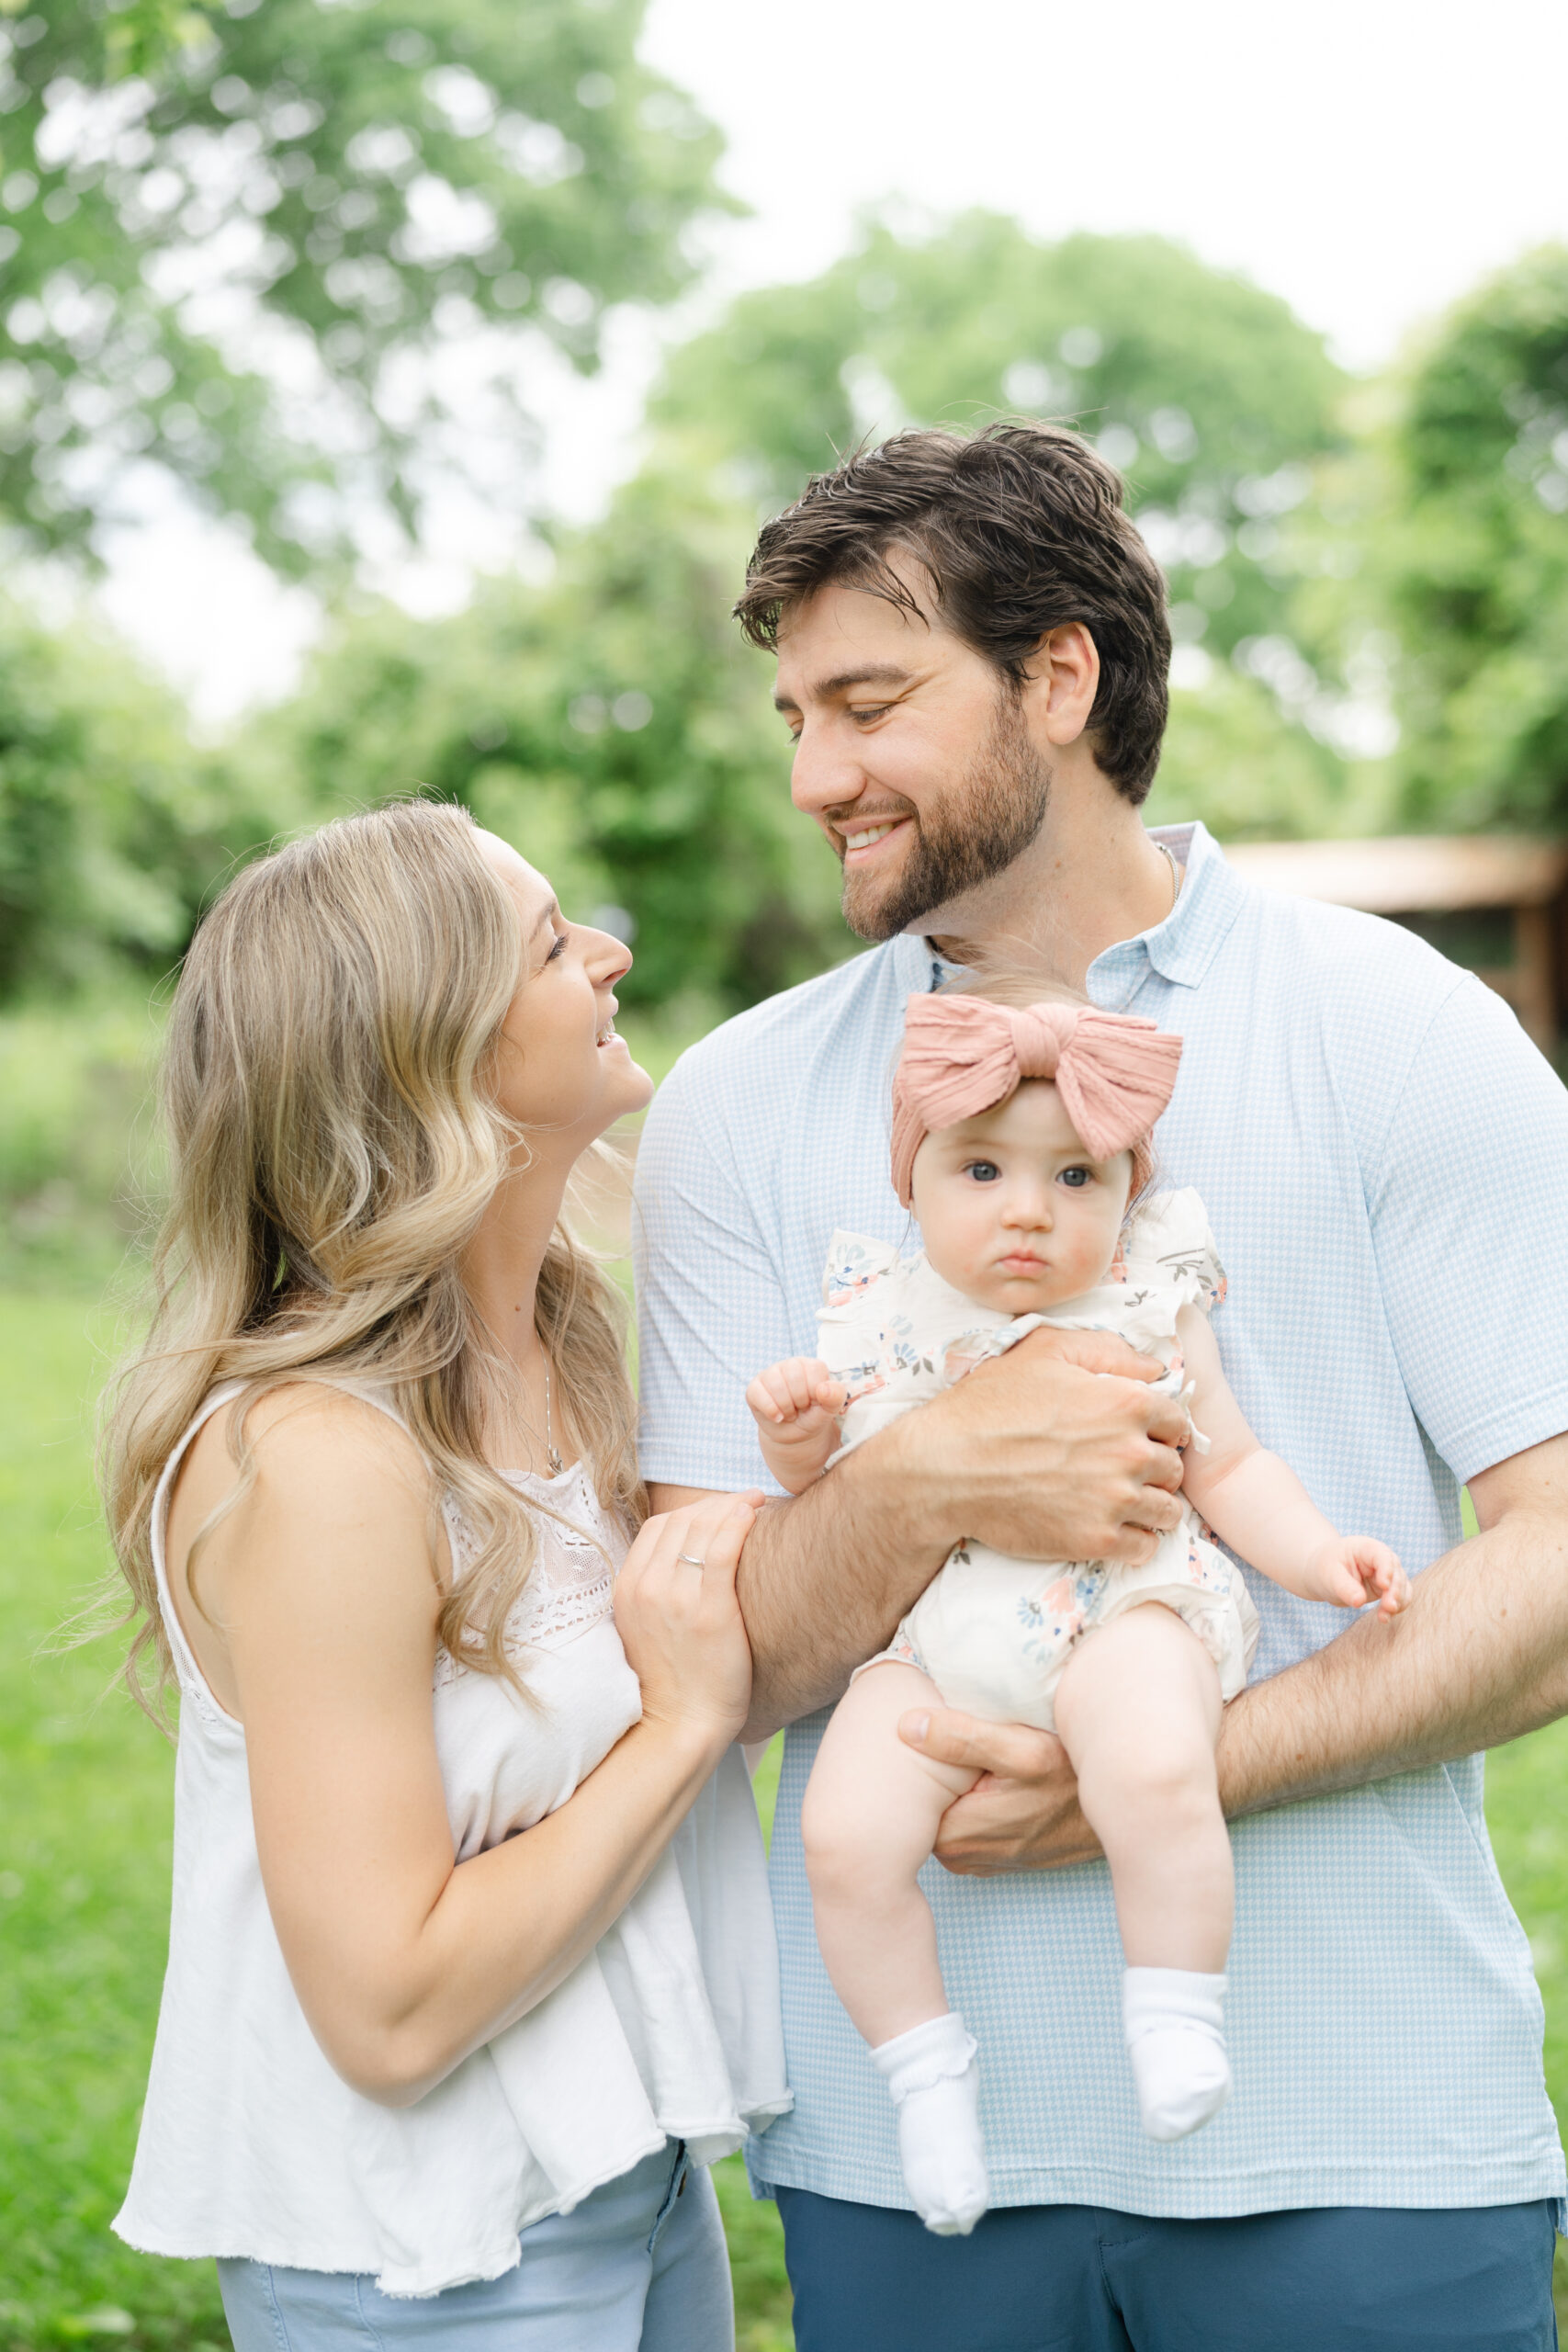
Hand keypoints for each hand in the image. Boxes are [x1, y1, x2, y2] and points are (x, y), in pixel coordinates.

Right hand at [614, 1492, 764, 1747]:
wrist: (679, 1726)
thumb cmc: (671, 1681)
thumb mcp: (645, 1629)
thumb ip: (654, 1592)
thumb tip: (683, 1562)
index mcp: (627, 1589)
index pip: (658, 1527)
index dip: (691, 1511)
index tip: (718, 1509)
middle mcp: (646, 1587)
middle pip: (682, 1522)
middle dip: (715, 1503)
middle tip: (743, 1500)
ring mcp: (675, 1598)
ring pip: (702, 1529)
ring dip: (730, 1506)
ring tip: (755, 1502)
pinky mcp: (709, 1611)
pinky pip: (722, 1550)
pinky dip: (738, 1523)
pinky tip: (753, 1514)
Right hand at [745, 1357, 847, 1492]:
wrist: (795, 1436)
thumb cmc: (813, 1417)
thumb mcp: (830, 1411)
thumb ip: (836, 1397)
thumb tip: (825, 1388)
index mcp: (812, 1366)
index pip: (815, 1369)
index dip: (816, 1392)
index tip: (816, 1402)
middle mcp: (791, 1365)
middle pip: (794, 1377)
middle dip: (800, 1401)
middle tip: (801, 1409)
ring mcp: (770, 1374)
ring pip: (776, 1386)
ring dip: (786, 1408)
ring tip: (790, 1413)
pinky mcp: (754, 1387)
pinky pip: (758, 1394)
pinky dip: (771, 1410)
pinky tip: (778, 1417)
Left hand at [898, 1706, 1103, 1873]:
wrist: (1122, 1806)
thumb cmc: (1071, 1776)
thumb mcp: (1020, 1748)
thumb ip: (961, 1738)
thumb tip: (906, 1727)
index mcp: (956, 1835)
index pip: (907, 1804)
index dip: (915, 1769)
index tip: (924, 1742)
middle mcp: (965, 1857)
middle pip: (926, 1810)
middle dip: (935, 1781)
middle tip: (949, 1744)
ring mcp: (986, 1860)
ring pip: (949, 1819)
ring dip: (958, 1793)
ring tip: (976, 1762)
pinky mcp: (1005, 1857)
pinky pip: (974, 1829)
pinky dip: (978, 1807)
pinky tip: (994, 1780)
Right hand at [904, 1326, 1189, 1566]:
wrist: (945, 1469)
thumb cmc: (990, 1405)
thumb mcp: (1044, 1351)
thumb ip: (1108, 1351)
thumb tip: (1153, 1369)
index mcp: (1126, 1403)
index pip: (1178, 1422)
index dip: (1159, 1428)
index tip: (1138, 1436)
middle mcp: (1131, 1453)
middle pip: (1174, 1469)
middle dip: (1154, 1468)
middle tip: (1121, 1469)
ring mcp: (1116, 1500)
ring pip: (1168, 1511)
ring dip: (1150, 1506)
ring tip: (1119, 1500)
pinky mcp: (1098, 1541)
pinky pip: (1146, 1547)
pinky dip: (1134, 1539)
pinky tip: (1109, 1526)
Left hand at [1303, 1535, 1409, 1617]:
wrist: (1323, 1575)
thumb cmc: (1325, 1569)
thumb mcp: (1329, 1575)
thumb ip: (1345, 1587)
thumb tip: (1359, 1602)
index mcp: (1366, 1548)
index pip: (1382, 1555)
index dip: (1386, 1569)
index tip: (1383, 1585)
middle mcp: (1381, 1559)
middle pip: (1396, 1573)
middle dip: (1395, 1590)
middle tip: (1389, 1607)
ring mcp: (1386, 1575)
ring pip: (1402, 1587)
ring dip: (1398, 1602)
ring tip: (1384, 1617)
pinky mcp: (1387, 1590)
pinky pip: (1399, 1598)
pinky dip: (1395, 1608)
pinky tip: (1384, 1618)